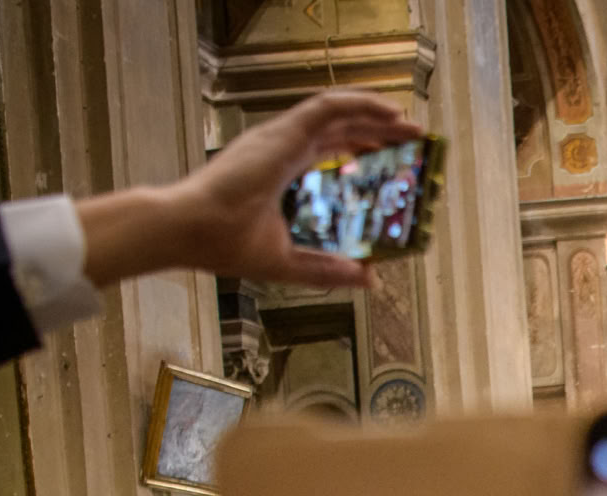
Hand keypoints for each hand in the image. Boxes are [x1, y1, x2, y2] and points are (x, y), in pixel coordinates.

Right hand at [78, 91, 422, 293]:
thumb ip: (329, 269)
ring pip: (338, 111)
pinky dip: (360, 104)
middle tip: (413, 139)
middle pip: (340, 129)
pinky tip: (389, 113)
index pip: (330, 150)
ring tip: (409, 122)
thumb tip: (371, 279)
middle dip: (378, 130)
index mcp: (284, 170)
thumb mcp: (291, 262)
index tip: (393, 158)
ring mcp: (282, 137)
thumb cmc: (226, 243)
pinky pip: (327, 106)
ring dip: (376, 113)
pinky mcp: (282, 132)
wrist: (193, 232)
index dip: (362, 149)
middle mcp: (284, 148)